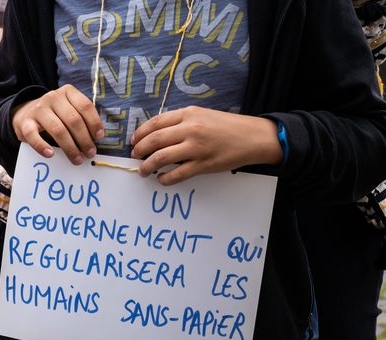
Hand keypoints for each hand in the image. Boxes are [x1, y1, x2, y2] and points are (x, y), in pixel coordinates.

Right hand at [11, 85, 104, 164]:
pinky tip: (50, 154)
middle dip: (84, 139)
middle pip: (73, 120)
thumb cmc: (55, 114)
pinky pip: (34, 136)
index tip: (99, 138)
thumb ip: (82, 118)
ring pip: (58, 130)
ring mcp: (38, 110)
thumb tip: (96, 138)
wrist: (26, 113)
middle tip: (90, 153)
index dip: (94, 123)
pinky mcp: (25, 123)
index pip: (85, 106)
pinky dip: (42, 146)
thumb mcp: (69, 109)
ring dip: (70, 147)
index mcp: (67, 92)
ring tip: (77, 159)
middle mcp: (53, 97)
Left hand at [130, 106, 283, 185]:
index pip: (155, 123)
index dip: (140, 133)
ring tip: (143, 171)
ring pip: (161, 158)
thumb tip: (156, 133)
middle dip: (139, 150)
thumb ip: (180, 121)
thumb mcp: (202, 115)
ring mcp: (196, 148)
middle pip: (154, 140)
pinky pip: (176, 174)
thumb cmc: (226, 126)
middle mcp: (190, 129)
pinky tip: (161, 179)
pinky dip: (164, 178)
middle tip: (135, 156)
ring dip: (147, 166)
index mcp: (188, 114)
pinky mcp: (203, 165)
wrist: (252, 137)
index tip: (133, 141)